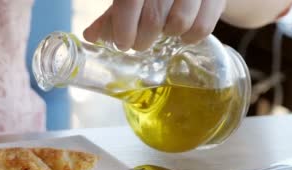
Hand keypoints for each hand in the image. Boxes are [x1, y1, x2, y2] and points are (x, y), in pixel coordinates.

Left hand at [83, 0, 226, 50]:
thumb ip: (112, 16)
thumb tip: (90, 37)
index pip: (129, 2)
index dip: (123, 28)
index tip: (122, 43)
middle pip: (153, 19)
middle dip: (142, 40)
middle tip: (139, 44)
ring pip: (178, 24)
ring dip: (166, 36)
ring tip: (162, 33)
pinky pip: (201, 29)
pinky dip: (189, 38)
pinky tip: (182, 35)